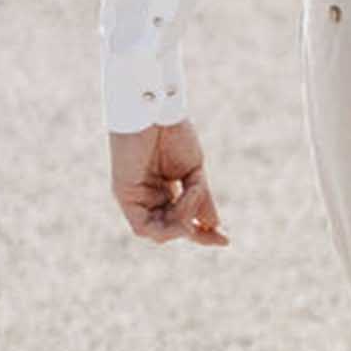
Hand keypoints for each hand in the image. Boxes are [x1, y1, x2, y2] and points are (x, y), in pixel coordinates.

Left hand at [110, 120, 228, 246]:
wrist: (155, 109)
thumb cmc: (173, 133)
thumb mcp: (194, 171)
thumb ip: (200, 199)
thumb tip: (214, 225)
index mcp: (164, 189)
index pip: (182, 219)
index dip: (203, 231)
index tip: (226, 240)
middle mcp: (148, 197)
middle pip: (171, 229)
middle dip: (196, 233)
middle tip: (218, 236)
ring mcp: (136, 198)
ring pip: (159, 232)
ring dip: (183, 223)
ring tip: (195, 195)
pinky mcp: (124, 197)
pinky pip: (145, 227)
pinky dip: (169, 222)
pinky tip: (182, 204)